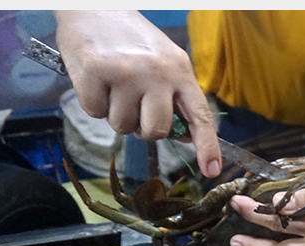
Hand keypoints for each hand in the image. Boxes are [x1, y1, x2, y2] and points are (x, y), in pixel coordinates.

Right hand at [54, 11, 220, 176]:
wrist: (93, 6)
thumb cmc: (131, 39)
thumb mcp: (165, 62)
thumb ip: (176, 97)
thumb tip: (184, 138)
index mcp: (180, 71)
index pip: (200, 115)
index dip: (208, 146)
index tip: (211, 170)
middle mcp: (157, 73)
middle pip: (156, 131)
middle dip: (143, 128)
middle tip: (134, 105)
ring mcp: (126, 73)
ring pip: (123, 126)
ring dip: (115, 113)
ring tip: (114, 84)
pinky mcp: (94, 72)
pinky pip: (95, 113)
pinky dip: (93, 103)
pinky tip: (96, 79)